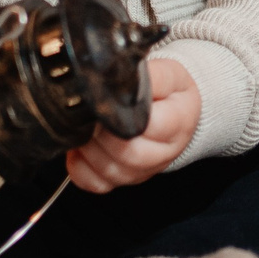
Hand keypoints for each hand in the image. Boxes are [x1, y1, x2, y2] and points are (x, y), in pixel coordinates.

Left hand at [65, 56, 198, 192]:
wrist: (175, 113)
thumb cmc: (170, 94)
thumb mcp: (170, 74)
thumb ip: (150, 75)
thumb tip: (120, 77)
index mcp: (178, 124)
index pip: (150, 126)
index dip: (123, 114)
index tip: (107, 100)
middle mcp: (162, 153)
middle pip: (129, 153)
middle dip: (102, 133)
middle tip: (90, 113)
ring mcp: (142, 171)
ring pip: (109, 171)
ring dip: (88, 148)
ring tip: (84, 126)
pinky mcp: (122, 180)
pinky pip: (94, 183)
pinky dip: (80, 166)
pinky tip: (81, 146)